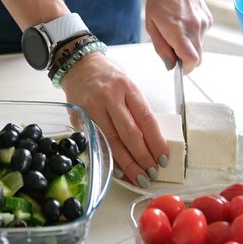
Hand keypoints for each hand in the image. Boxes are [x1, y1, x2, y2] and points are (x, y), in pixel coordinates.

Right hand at [60, 52, 168, 187]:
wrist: (78, 65)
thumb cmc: (108, 76)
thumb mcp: (128, 85)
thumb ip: (137, 109)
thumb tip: (151, 140)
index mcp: (128, 87)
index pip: (146, 119)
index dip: (156, 142)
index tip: (163, 158)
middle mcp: (110, 97)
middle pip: (129, 134)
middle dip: (142, 157)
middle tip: (152, 173)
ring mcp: (92, 108)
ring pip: (112, 141)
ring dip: (127, 163)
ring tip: (138, 178)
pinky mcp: (80, 117)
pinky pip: (97, 142)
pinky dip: (109, 158)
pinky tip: (118, 170)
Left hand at [145, 0, 212, 72]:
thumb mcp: (152, 25)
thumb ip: (161, 47)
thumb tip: (170, 64)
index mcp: (177, 30)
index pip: (191, 60)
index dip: (186, 69)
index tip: (179, 69)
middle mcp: (194, 28)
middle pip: (198, 58)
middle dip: (187, 61)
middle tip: (174, 51)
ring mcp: (203, 24)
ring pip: (199, 47)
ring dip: (189, 46)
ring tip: (176, 30)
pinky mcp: (208, 20)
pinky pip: (201, 36)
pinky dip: (193, 36)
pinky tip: (184, 22)